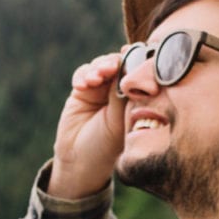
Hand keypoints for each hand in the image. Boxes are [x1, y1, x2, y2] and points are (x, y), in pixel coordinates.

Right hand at [49, 50, 126, 198]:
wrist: (80, 161)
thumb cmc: (107, 146)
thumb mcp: (120, 120)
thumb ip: (122, 94)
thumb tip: (129, 68)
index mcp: (136, 97)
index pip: (138, 71)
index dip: (136, 60)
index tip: (135, 57)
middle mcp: (120, 90)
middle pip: (120, 63)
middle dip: (115, 63)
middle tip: (111, 68)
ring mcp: (100, 89)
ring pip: (101, 65)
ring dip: (98, 67)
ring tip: (95, 78)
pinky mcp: (82, 91)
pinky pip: (83, 74)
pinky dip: (83, 75)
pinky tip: (82, 85)